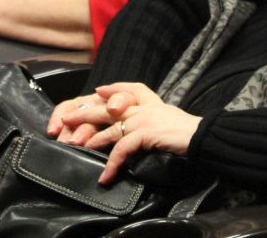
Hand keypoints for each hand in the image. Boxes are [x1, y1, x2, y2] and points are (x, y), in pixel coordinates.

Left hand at [52, 82, 201, 184]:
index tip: (90, 95)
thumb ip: (148, 114)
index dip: (105, 93)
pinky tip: (106, 175)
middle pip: (106, 107)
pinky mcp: (145, 133)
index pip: (123, 90)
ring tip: (75, 148)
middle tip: (64, 121)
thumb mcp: (166, 117)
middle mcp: (142, 107)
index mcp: (148, 101)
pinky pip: (122, 148)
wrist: (202, 137)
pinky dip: (112, 163)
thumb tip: (130, 123)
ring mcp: (142, 118)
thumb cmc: (185, 132)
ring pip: (109, 128)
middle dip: (83, 114)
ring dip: (91, 140)